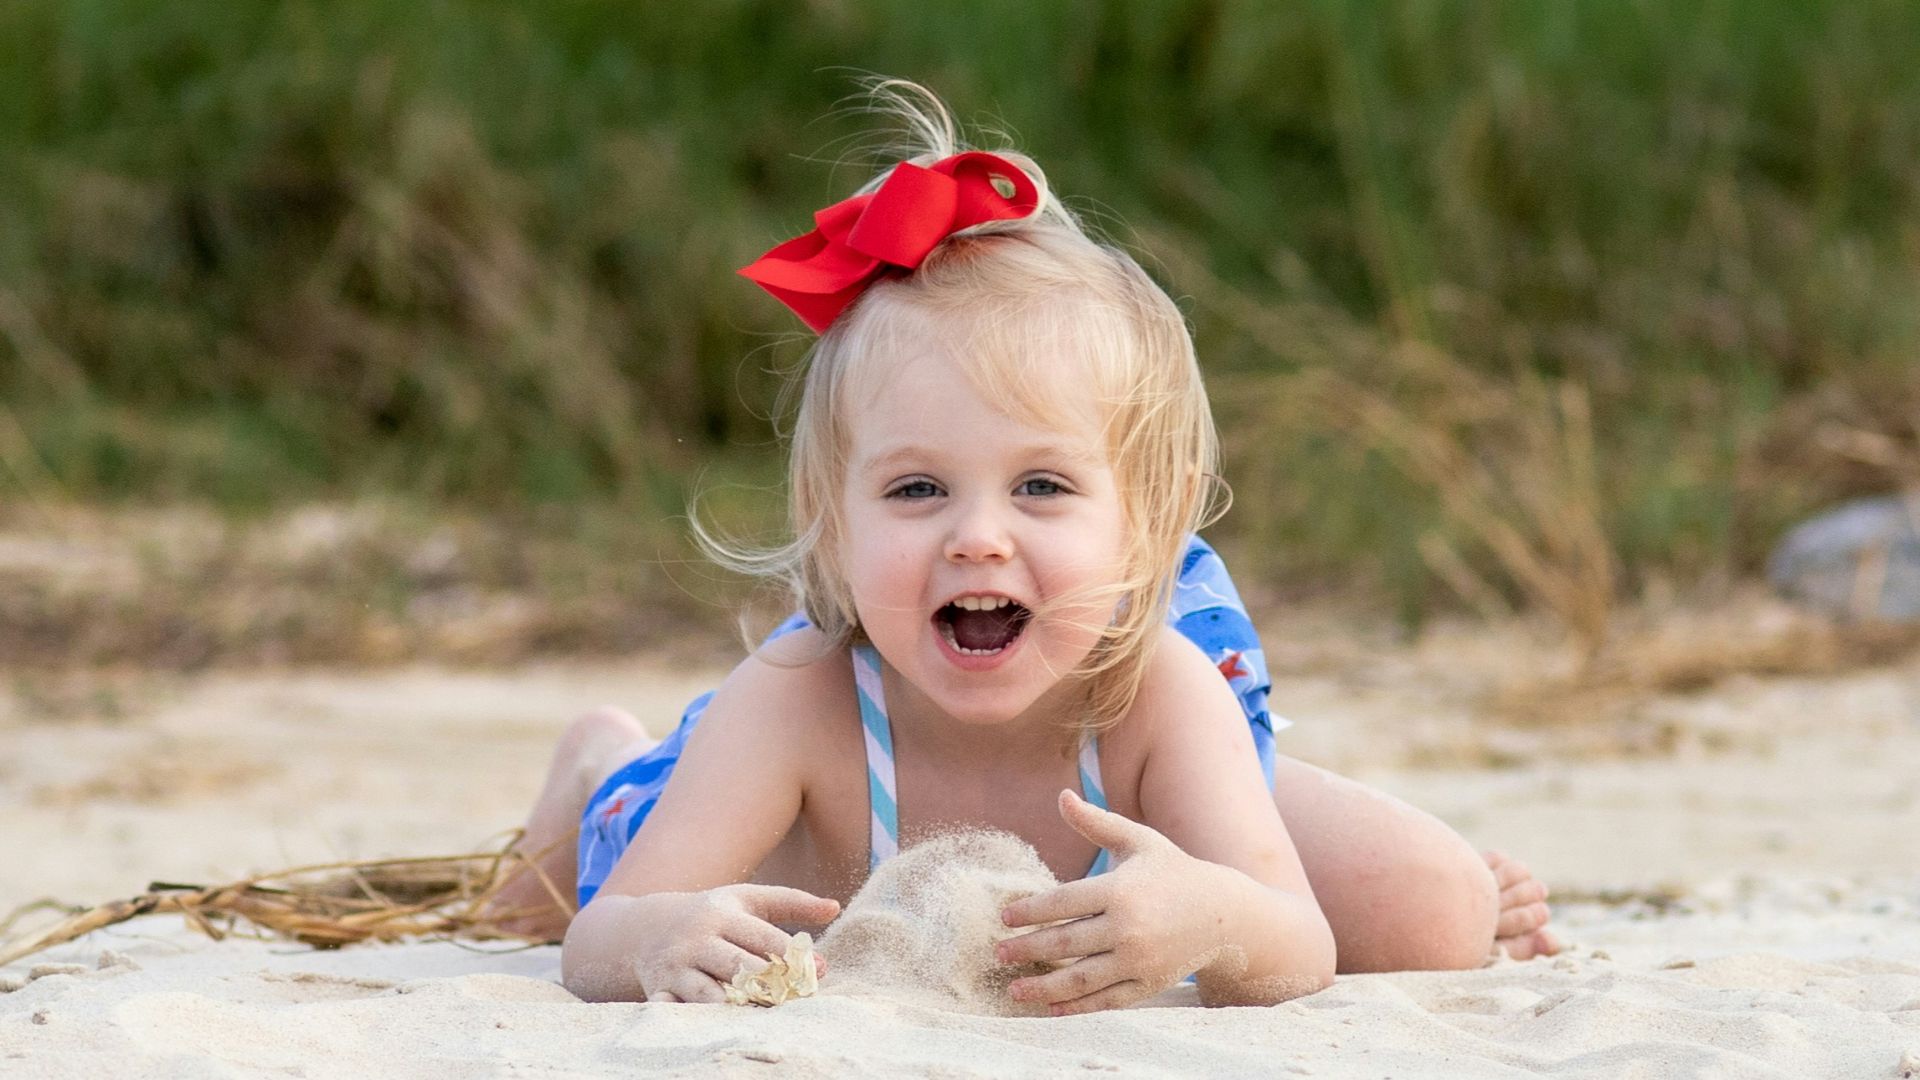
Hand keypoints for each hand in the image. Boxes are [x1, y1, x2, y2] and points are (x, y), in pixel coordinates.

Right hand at [630, 885, 838, 1003]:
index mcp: (723, 915)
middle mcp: (698, 940)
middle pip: (741, 968)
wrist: (645, 928)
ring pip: (713, 995)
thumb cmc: (712, 914)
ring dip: (743, 1008)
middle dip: (772, 986)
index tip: (821, 970)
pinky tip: (725, 1027)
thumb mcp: (747, 899)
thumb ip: (792, 902)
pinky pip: (682, 1011)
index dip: (794, 956)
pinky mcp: (662, 990)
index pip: (764, 938)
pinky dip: (700, 1020)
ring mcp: (678, 967)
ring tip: (770, 1016)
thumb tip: (836, 907)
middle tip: (800, 999)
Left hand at [995, 790, 1226, 1015]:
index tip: (1004, 918)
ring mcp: (1140, 960)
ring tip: (1013, 990)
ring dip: (1043, 987)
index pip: (1063, 901)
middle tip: (999, 953)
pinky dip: (1077, 1008)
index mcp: (1121, 889)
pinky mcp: (1149, 984)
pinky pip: (1106, 1000)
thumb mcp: (1138, 841)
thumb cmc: (1173, 872)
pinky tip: (1050, 1009)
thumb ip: (1097, 822)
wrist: (1224, 915)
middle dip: (1027, 949)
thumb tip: (1062, 797)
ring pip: (1081, 978)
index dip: (1029, 910)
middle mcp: (1129, 927)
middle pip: (1065, 941)